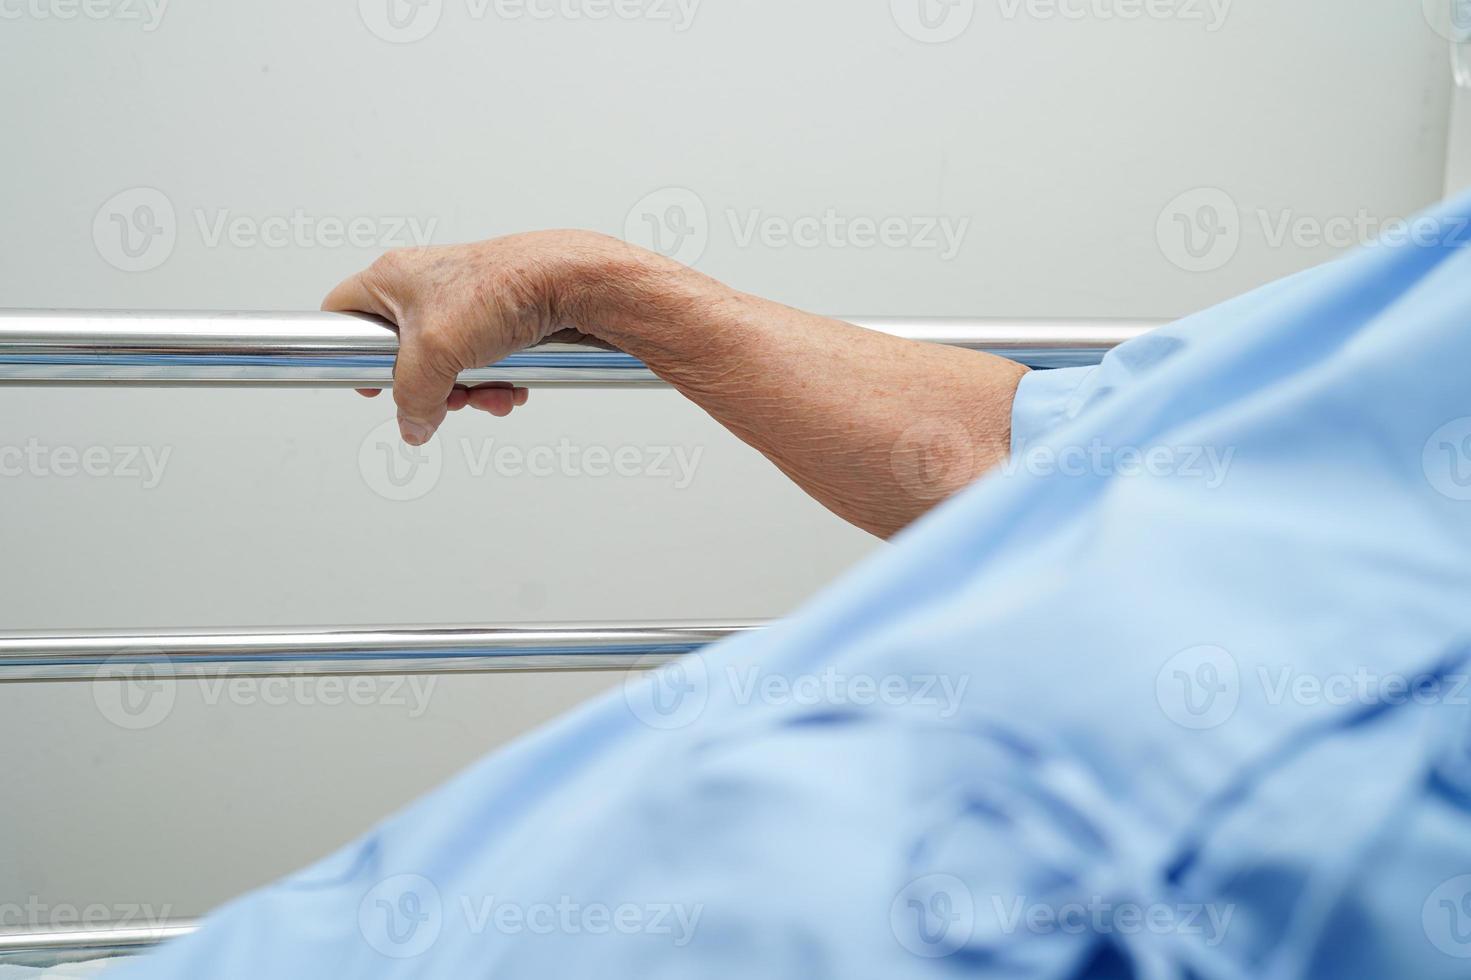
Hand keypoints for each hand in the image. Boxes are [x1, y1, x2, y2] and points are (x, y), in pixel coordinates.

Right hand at [321, 230, 633, 444]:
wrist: (569, 283)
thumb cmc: (502, 288)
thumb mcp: (435, 352)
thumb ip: (412, 397)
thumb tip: (412, 425)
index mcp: (392, 279)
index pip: (342, 314)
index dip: (345, 351)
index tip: (367, 384)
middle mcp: (424, 288)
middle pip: (401, 354)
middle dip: (427, 387)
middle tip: (443, 397)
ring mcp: (462, 304)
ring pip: (446, 365)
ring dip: (468, 390)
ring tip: (489, 393)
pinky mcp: (496, 318)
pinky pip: (481, 362)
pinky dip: (494, 380)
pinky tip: (511, 385)